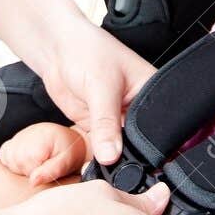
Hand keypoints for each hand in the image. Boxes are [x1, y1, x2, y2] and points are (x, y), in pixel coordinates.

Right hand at [0, 121, 88, 185]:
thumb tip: (32, 182)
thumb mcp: (66, 162)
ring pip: (9, 162)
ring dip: (21, 167)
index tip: (49, 169)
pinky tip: (26, 159)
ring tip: (37, 162)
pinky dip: (12, 160)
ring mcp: (18, 136)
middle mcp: (26, 136)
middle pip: (17, 167)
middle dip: (30, 172)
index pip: (29, 171)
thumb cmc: (69, 152)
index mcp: (40, 141)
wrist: (69, 140)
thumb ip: (50, 171)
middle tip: (44, 165)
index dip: (39, 175)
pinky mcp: (14, 140)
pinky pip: (4, 155)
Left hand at [40, 19, 155, 167]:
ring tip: (104, 159)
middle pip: (141, 143)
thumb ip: (106, 124)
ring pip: (120, 149)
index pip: (158, 127)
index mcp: (152, 93)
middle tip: (117, 164)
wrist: (56, 50)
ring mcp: (117, 119)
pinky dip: (96, 155)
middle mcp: (138, 109)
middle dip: (129, 155)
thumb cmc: (87, 51)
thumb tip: (111, 156)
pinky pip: (101, 148)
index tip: (137, 162)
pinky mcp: (98, 126)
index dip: (149, 146)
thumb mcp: (101, 86)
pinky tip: (93, 158)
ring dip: (111, 157)